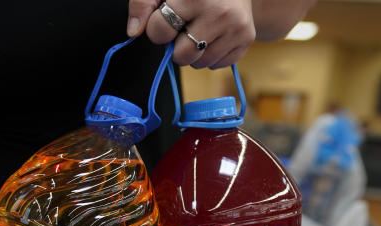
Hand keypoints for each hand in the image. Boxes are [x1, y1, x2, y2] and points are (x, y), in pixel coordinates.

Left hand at [127, 0, 254, 68]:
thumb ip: (142, 4)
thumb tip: (134, 31)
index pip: (159, 32)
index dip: (157, 29)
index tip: (165, 17)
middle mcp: (219, 11)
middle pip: (181, 55)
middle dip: (175, 45)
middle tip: (183, 27)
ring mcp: (236, 26)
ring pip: (199, 63)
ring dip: (193, 52)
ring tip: (199, 29)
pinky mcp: (247, 37)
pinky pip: (217, 65)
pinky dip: (210, 54)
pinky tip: (213, 33)